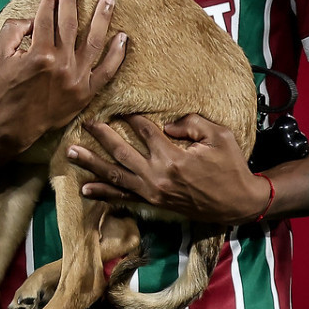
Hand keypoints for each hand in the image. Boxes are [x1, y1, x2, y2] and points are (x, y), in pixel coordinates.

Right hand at [0, 0, 125, 151]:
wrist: (11, 128)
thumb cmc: (2, 92)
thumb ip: (12, 31)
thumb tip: (32, 20)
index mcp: (39, 55)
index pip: (46, 20)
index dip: (47, 4)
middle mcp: (62, 64)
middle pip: (70, 25)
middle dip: (71, 1)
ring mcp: (77, 79)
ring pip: (94, 42)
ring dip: (102, 18)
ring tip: (108, 0)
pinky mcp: (85, 92)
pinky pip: (107, 72)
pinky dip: (117, 54)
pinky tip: (122, 37)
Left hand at [71, 114, 267, 223]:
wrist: (237, 203)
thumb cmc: (231, 167)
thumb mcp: (219, 136)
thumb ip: (192, 123)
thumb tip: (167, 124)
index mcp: (172, 157)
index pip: (144, 131)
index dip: (131, 116)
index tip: (118, 106)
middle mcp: (157, 176)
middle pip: (121, 152)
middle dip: (100, 136)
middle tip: (84, 122)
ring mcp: (152, 192)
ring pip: (115, 176)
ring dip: (91, 164)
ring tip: (71, 154)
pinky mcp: (153, 202)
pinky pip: (123, 197)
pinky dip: (104, 194)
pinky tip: (86, 189)